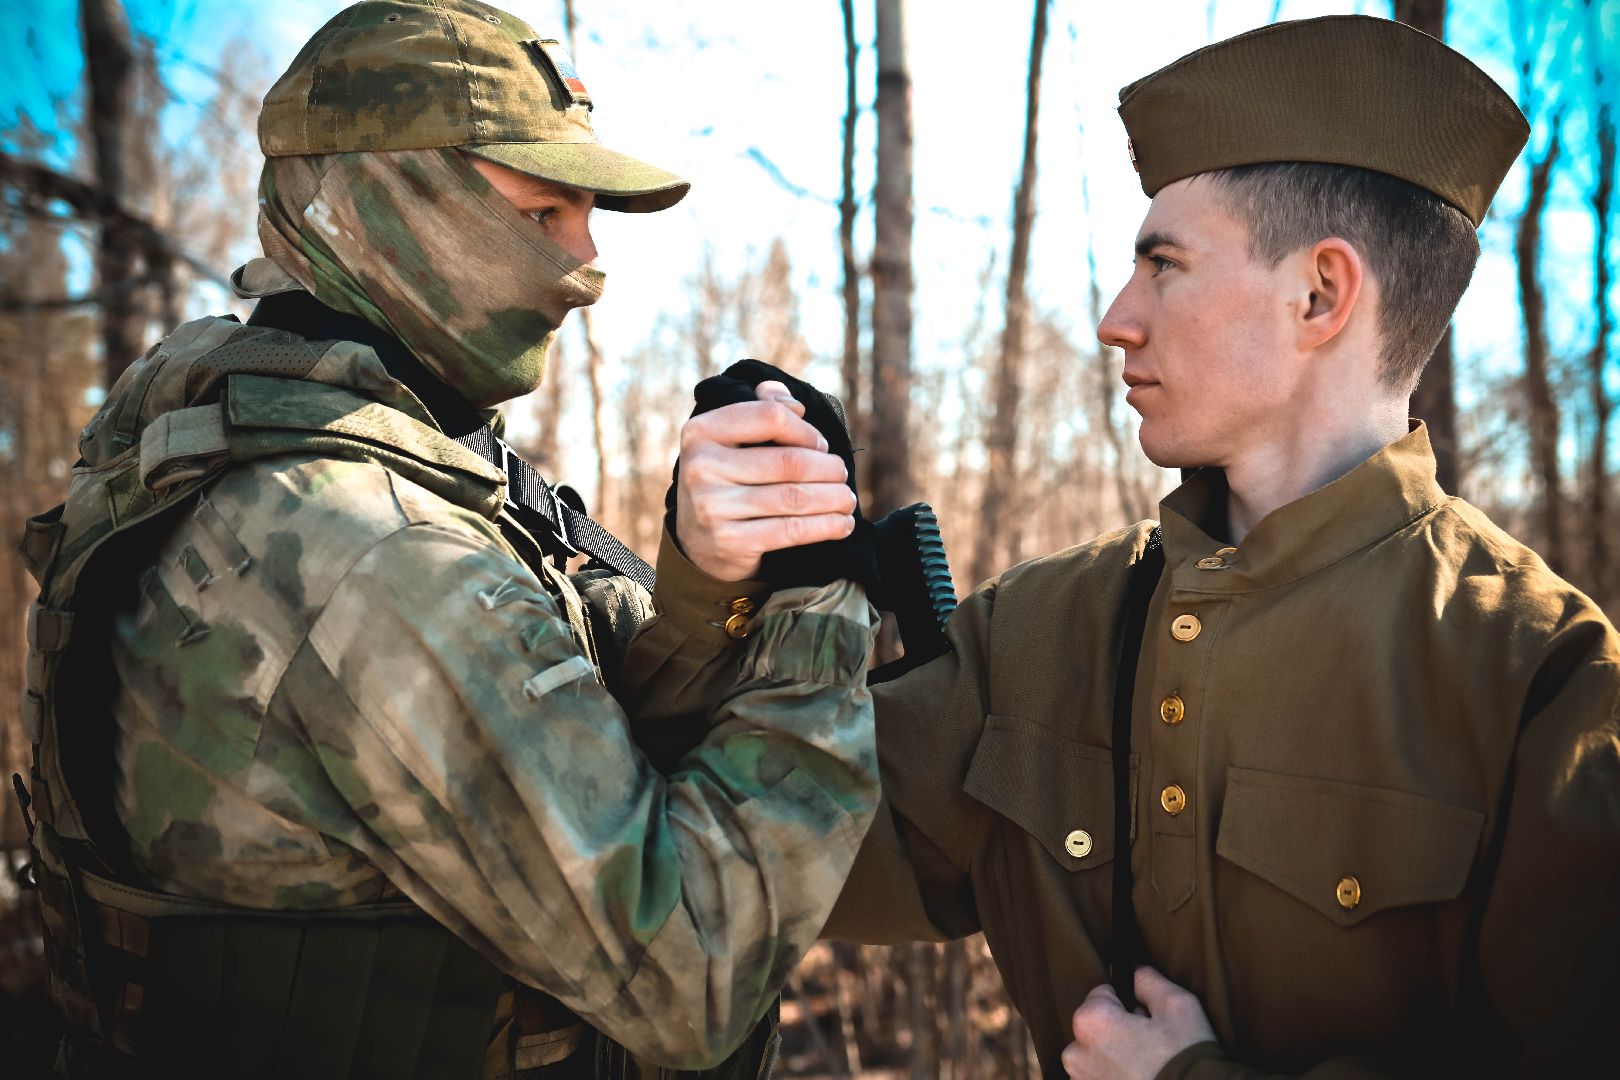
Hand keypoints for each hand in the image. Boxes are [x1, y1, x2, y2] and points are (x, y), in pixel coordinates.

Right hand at [676, 381, 856, 580]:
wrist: (698, 542)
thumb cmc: (726, 480)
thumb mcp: (731, 442)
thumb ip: (761, 411)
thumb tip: (792, 399)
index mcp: (701, 431)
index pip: (770, 417)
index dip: (806, 430)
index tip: (821, 445)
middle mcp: (700, 467)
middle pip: (788, 461)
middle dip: (828, 468)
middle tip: (842, 474)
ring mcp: (712, 507)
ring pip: (795, 497)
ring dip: (834, 498)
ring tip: (847, 499)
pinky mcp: (730, 542)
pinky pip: (793, 530)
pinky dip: (827, 526)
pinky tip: (842, 524)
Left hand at [1062, 968, 1217, 1079]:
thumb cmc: (1184, 1057)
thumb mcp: (1176, 1004)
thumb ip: (1147, 979)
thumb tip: (1133, 971)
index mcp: (1091, 1021)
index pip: (1103, 995)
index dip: (1129, 1004)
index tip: (1147, 1021)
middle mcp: (1076, 1053)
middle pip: (1097, 1026)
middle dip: (1120, 1030)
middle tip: (1150, 1044)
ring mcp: (1081, 1079)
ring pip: (1097, 1054)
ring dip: (1116, 1055)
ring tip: (1147, 1065)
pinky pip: (1099, 1076)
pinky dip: (1115, 1075)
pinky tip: (1140, 1078)